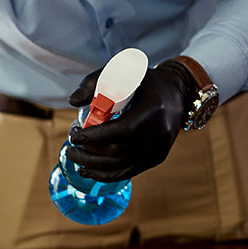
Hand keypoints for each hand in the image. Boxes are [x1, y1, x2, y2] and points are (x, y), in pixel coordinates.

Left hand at [65, 60, 193, 181]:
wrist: (177, 93)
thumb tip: (73, 101)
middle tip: (70, 146)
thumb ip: (95, 83)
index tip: (75, 135)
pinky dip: (106, 175)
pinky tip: (88, 171)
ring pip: (122, 166)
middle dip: (89, 152)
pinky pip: (130, 172)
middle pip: (119, 151)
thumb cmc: (143, 82)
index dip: (95, 136)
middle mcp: (159, 132)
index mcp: (152, 109)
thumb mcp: (121, 73)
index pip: (122, 130)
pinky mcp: (157, 157)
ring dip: (93, 166)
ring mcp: (160, 147)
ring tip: (74, 157)